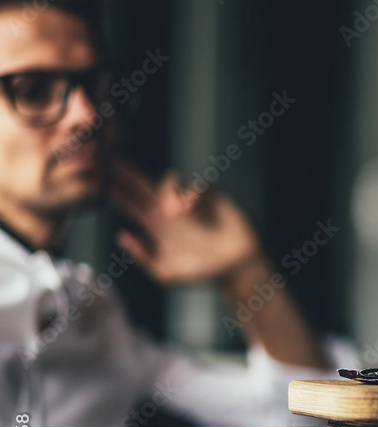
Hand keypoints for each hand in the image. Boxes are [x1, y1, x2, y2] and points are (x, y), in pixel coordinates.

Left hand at [111, 157, 262, 285]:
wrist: (235, 269)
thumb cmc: (203, 274)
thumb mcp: (166, 274)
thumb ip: (142, 257)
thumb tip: (121, 234)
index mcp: (153, 225)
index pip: (126, 200)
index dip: (110, 187)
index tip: (91, 174)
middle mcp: (167, 209)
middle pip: (140, 183)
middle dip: (124, 169)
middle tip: (105, 152)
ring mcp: (188, 202)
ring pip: (168, 182)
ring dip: (166, 192)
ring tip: (172, 215)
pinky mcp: (210, 198)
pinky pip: (195, 186)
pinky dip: (190, 194)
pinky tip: (190, 208)